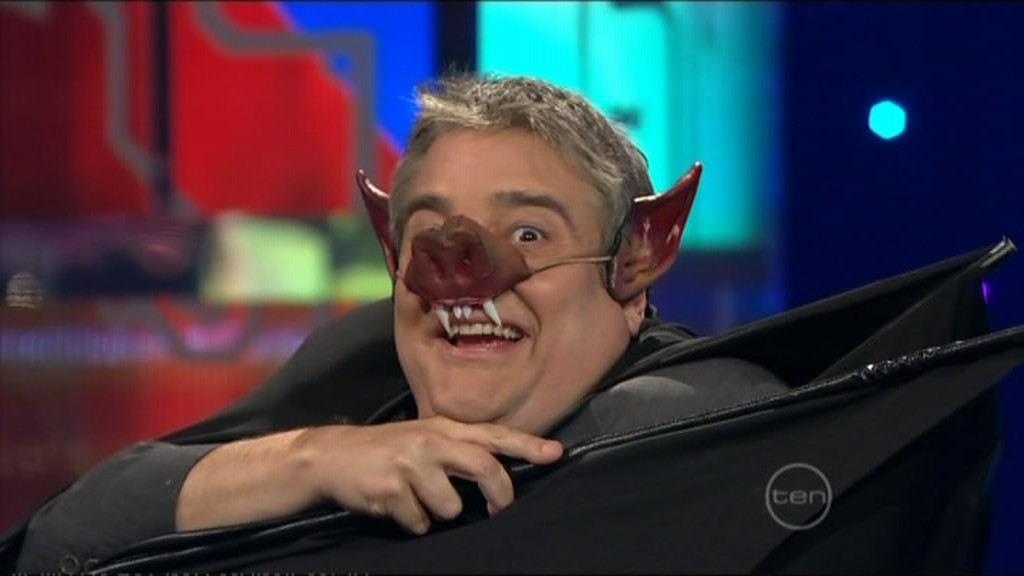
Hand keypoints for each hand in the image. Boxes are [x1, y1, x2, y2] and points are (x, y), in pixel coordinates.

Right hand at [291, 417, 563, 534]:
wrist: (332, 456)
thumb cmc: (388, 449)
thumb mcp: (424, 438)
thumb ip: (459, 448)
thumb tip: (500, 470)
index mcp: (443, 427)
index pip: (494, 434)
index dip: (527, 445)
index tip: (556, 454)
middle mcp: (431, 441)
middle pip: (485, 467)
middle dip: (499, 493)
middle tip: (498, 510)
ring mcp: (410, 464)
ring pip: (451, 507)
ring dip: (439, 513)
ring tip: (417, 499)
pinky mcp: (391, 489)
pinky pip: (419, 523)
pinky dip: (411, 523)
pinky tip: (395, 506)